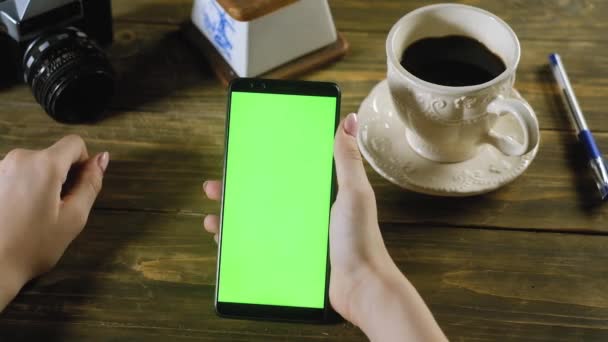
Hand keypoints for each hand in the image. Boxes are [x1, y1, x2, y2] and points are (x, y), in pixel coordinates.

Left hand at [0, 135, 108, 310]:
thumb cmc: (33, 246)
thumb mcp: (74, 218)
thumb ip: (91, 184)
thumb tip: (102, 158)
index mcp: (44, 165)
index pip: (74, 143)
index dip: (83, 163)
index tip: (77, 190)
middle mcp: (18, 158)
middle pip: (53, 156)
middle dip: (61, 178)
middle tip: (57, 211)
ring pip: (34, 167)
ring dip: (41, 184)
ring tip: (34, 216)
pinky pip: (15, 176)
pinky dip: (23, 190)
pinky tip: (17, 216)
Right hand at [202, 114, 444, 340]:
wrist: (360, 288)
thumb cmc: (360, 239)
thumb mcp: (354, 194)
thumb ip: (347, 160)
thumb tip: (348, 119)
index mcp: (320, 194)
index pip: (286, 173)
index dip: (262, 165)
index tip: (240, 157)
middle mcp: (306, 214)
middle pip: (265, 197)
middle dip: (237, 192)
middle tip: (213, 187)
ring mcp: (297, 238)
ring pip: (258, 223)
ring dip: (233, 220)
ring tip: (212, 220)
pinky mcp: (291, 260)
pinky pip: (261, 248)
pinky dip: (241, 245)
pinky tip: (224, 244)